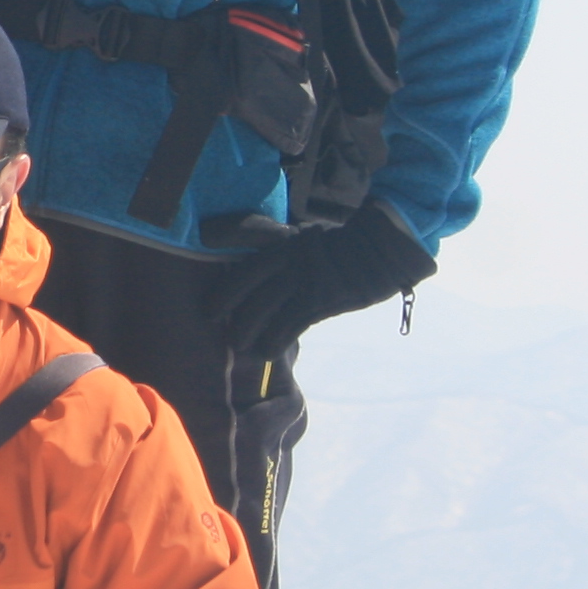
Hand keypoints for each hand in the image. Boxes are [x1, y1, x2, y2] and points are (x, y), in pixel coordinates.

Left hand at [216, 203, 433, 356]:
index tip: (209, 300)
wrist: (378, 250)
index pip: (244, 264)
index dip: (223, 285)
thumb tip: (220, 238)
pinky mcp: (320, 304)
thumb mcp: (297, 236)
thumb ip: (265, 239)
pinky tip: (266, 352)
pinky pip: (290, 328)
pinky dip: (274, 342)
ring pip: (264, 314)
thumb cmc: (333, 244)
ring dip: (247, 332)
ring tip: (239, 344)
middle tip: (213, 322)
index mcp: (282, 246)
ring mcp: (305, 285)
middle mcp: (289, 265)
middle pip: (246, 292)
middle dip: (225, 309)